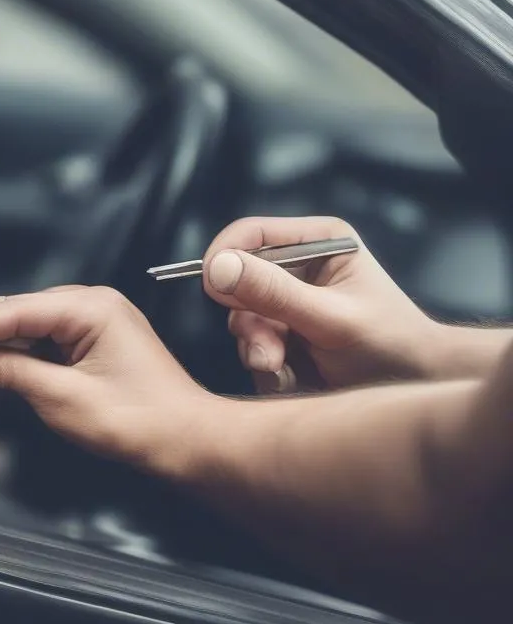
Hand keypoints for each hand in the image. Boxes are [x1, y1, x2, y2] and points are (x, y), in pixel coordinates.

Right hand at [0, 286, 211, 473]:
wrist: (184, 441)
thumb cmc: (141, 420)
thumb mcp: (62, 398)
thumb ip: (8, 373)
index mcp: (92, 308)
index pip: (16, 310)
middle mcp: (93, 306)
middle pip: (17, 311)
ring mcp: (92, 323)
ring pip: (26, 326)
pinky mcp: (90, 344)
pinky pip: (41, 341)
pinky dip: (12, 353)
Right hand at [202, 216, 436, 391]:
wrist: (412, 389)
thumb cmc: (390, 345)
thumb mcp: (330, 318)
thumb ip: (274, 293)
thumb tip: (217, 268)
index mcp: (317, 243)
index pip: (250, 234)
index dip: (224, 258)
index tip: (212, 289)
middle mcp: (298, 268)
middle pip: (238, 283)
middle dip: (251, 324)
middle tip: (270, 354)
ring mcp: (287, 304)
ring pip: (241, 322)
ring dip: (258, 351)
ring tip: (285, 371)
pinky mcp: (282, 337)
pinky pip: (250, 348)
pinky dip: (266, 369)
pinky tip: (293, 379)